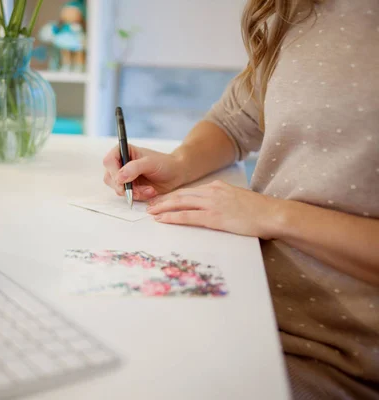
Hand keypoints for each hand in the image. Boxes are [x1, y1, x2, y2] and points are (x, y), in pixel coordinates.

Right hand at [102, 145, 183, 200]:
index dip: (114, 172)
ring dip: (133, 192)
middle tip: (136, 189)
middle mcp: (121, 164)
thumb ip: (134, 168)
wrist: (176, 174)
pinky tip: (150, 192)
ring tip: (149, 190)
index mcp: (124, 151)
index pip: (109, 161)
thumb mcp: (150, 163)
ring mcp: (124, 177)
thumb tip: (119, 177)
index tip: (123, 180)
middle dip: (124, 186)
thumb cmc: (164, 163)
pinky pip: (127, 195)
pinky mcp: (130, 188)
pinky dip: (138, 196)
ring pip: (118, 189)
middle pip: (110, 178)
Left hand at [146, 180, 281, 238]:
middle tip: (149, 205)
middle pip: (181, 195)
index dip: (173, 196)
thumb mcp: (237, 199)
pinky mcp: (214, 217)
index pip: (189, 191)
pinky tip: (162, 220)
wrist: (273, 214)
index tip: (162, 200)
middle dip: (163, 200)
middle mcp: (212, 192)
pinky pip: (188, 217)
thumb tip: (213, 207)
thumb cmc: (259, 211)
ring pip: (180, 203)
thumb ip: (223, 200)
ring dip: (163, 208)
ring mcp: (212, 204)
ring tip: (151, 212)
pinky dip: (172, 217)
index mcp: (217, 187)